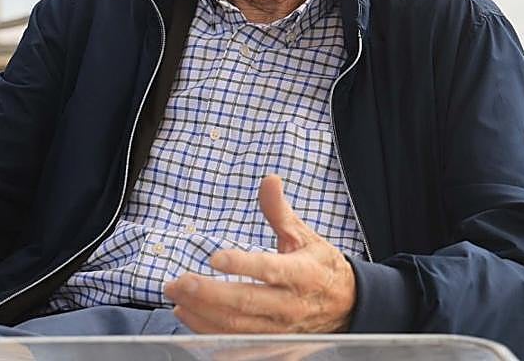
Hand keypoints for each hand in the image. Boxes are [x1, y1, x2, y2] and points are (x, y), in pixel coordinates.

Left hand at [164, 175, 355, 333]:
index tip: (214, 258)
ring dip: (202, 313)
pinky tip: (187, 316)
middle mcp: (290, 304)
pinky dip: (209, 332)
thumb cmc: (319, 267)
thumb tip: (269, 179)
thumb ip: (280, 211)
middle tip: (178, 282)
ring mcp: (280, 329)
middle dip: (208, 294)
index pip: (269, 270)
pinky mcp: (273, 345)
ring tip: (175, 296)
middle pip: (245, 302)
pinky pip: (237, 343)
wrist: (348, 306)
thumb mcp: (304, 235)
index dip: (242, 265)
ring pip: (237, 327)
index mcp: (301, 274)